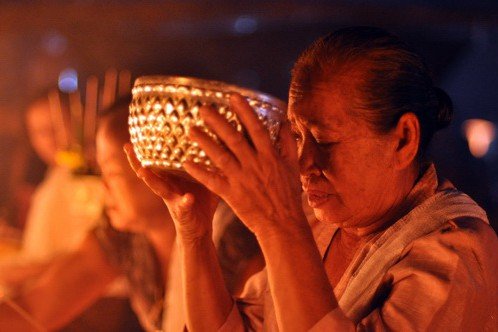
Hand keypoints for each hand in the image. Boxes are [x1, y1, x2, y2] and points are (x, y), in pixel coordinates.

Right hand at [124, 144, 218, 241]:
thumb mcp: (205, 180)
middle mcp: (167, 188)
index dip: (145, 149)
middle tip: (127, 147)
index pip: (157, 161)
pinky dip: (185, 202)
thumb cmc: (202, 202)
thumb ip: (208, 164)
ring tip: (142, 172)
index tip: (135, 134)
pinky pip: (183, 206)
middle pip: (148, 172)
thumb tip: (218, 143)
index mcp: (172, 178)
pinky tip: (188, 198)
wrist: (201, 231)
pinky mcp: (183, 213)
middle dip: (136, 161)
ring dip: (150, 180)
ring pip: (158, 188)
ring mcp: (173, 201)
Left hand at [183, 94, 305, 236]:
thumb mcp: (293, 166)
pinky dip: (199, 172)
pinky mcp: (232, 194)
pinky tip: (186, 162)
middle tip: (202, 108)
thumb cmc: (288, 195)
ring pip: (220, 156)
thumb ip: (288, 143)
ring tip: (190, 130)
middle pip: (233, 138)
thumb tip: (284, 122)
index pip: (255, 128)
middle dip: (217, 122)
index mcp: (270, 156)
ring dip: (204, 142)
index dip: (244, 111)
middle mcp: (255, 164)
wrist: (282, 224)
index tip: (232, 96)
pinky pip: (213, 181)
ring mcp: (242, 179)